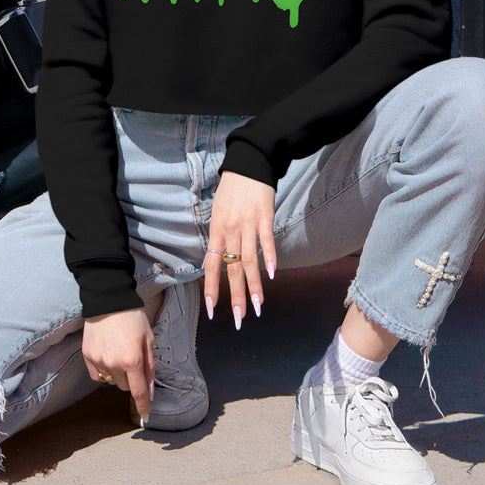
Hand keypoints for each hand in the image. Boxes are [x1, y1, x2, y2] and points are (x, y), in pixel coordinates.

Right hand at [82, 308, 154, 419]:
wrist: (109, 299)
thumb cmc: (133, 317)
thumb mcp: (148, 339)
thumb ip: (149, 366)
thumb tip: (149, 390)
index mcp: (133, 360)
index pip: (138, 392)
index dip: (142, 405)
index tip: (145, 414)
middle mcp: (114, 364)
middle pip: (124, 386)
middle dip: (131, 378)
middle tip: (133, 360)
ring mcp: (99, 361)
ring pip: (111, 381)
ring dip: (117, 374)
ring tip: (119, 352)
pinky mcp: (87, 356)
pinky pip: (97, 375)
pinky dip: (104, 371)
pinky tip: (107, 356)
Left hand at [203, 169, 276, 328]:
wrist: (247, 164)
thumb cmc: (231, 190)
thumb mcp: (218, 212)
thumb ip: (220, 236)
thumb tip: (219, 259)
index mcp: (216, 230)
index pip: (211, 265)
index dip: (211, 289)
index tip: (212, 311)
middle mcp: (230, 230)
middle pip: (232, 269)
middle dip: (235, 297)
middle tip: (239, 319)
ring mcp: (248, 224)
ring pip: (249, 261)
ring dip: (254, 286)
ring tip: (258, 307)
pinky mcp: (265, 216)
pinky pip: (266, 240)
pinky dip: (269, 257)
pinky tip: (272, 275)